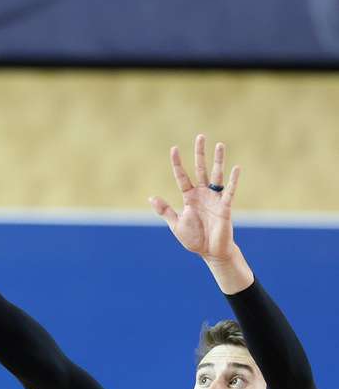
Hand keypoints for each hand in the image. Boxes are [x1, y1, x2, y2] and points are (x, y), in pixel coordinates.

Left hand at [150, 134, 240, 263]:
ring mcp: (214, 198)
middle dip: (200, 153)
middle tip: (200, 136)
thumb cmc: (194, 238)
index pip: (182, 176)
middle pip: (200, 169)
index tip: (174, 148)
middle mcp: (202, 194)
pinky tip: (236, 167)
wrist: (210, 252)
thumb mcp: (176, 224)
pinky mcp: (225, 206)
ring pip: (216, 175)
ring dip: (217, 160)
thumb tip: (151, 197)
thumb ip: (165, 210)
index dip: (178, 163)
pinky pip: (230, 191)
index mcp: (189, 197)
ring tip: (219, 145)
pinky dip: (233, 180)